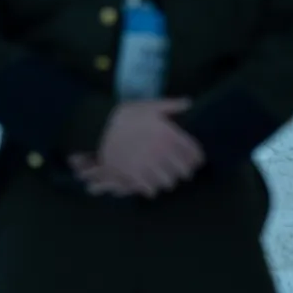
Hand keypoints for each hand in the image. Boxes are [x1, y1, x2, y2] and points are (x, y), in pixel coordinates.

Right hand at [71, 99, 204, 197]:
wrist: (96, 127)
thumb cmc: (125, 116)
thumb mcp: (148, 106)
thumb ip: (171, 105)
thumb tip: (189, 102)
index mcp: (169, 134)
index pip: (195, 155)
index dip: (196, 158)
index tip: (193, 159)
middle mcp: (162, 151)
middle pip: (185, 173)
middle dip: (183, 171)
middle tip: (178, 169)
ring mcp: (148, 165)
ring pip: (169, 183)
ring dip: (167, 180)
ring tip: (162, 176)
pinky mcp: (134, 176)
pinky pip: (152, 190)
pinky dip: (151, 188)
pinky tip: (148, 181)